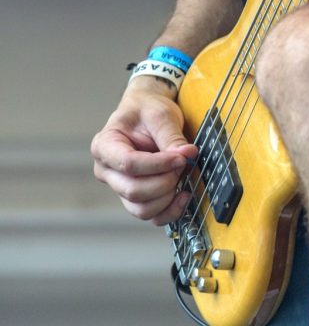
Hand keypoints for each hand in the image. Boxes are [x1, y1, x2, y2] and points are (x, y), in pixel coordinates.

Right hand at [91, 78, 197, 225]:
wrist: (147, 112)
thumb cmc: (148, 109)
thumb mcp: (160, 114)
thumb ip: (171, 136)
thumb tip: (187, 155)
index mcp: (104, 145)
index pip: (128, 164)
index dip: (158, 165)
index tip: (181, 158)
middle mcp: (107, 170)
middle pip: (133, 190)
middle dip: (164, 181)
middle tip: (183, 164)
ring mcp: (119, 187)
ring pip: (141, 208)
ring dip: (167, 197)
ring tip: (181, 175)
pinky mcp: (135, 197)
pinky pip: (150, 215)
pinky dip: (169, 210)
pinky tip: (183, 195)